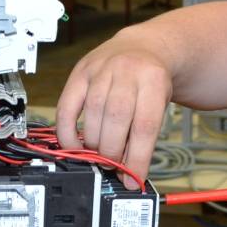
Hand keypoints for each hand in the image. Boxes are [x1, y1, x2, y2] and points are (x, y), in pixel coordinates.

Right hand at [56, 25, 172, 188]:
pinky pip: (66, 106)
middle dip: (112, 150)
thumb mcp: (159, 103)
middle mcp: (126, 71)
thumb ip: (144, 134)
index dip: (137, 157)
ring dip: (92, 143)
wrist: (143, 47)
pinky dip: (67, 131)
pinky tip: (73, 144)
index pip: (145, 125)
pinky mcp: (80, 72)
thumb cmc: (151, 81)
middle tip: (112, 165)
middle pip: (116, 118)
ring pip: (92, 113)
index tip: (131, 178)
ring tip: (98, 156)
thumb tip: (129, 173)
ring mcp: (101, 70)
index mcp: (153, 80)